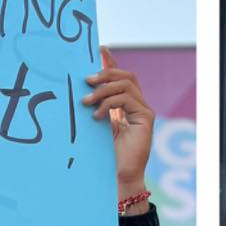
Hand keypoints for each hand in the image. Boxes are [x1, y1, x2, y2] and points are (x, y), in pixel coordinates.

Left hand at [82, 46, 153, 204]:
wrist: (119, 176)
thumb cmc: (105, 154)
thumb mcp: (96, 125)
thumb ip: (95, 107)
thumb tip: (80, 90)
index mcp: (125, 104)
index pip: (120, 76)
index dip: (111, 61)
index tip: (99, 49)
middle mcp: (137, 104)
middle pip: (126, 75)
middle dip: (106, 72)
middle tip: (87, 80)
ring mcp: (143, 110)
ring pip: (127, 85)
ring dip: (104, 89)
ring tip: (86, 101)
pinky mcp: (145, 118)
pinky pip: (128, 100)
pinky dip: (110, 104)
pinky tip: (97, 116)